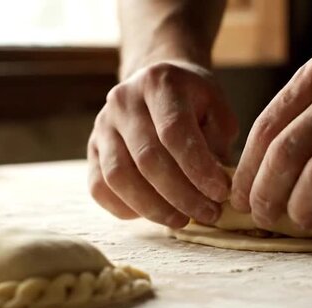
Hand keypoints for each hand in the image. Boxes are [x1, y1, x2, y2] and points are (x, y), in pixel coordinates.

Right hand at [88, 61, 238, 226]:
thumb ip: (218, 141)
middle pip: (147, 158)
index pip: (174, 131)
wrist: (156, 87)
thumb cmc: (193, 102)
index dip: (198, 167)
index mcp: (158, 82)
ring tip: (183, 220)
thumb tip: (212, 185)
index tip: (220, 193)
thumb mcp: (216, 108)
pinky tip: (155, 214)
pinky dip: (127, 208)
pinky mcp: (91, 149)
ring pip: (120, 177)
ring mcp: (101, 125)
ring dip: (154, 207)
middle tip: (209, 213)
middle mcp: (123, 101)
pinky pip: (100, 187)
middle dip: (181, 194)